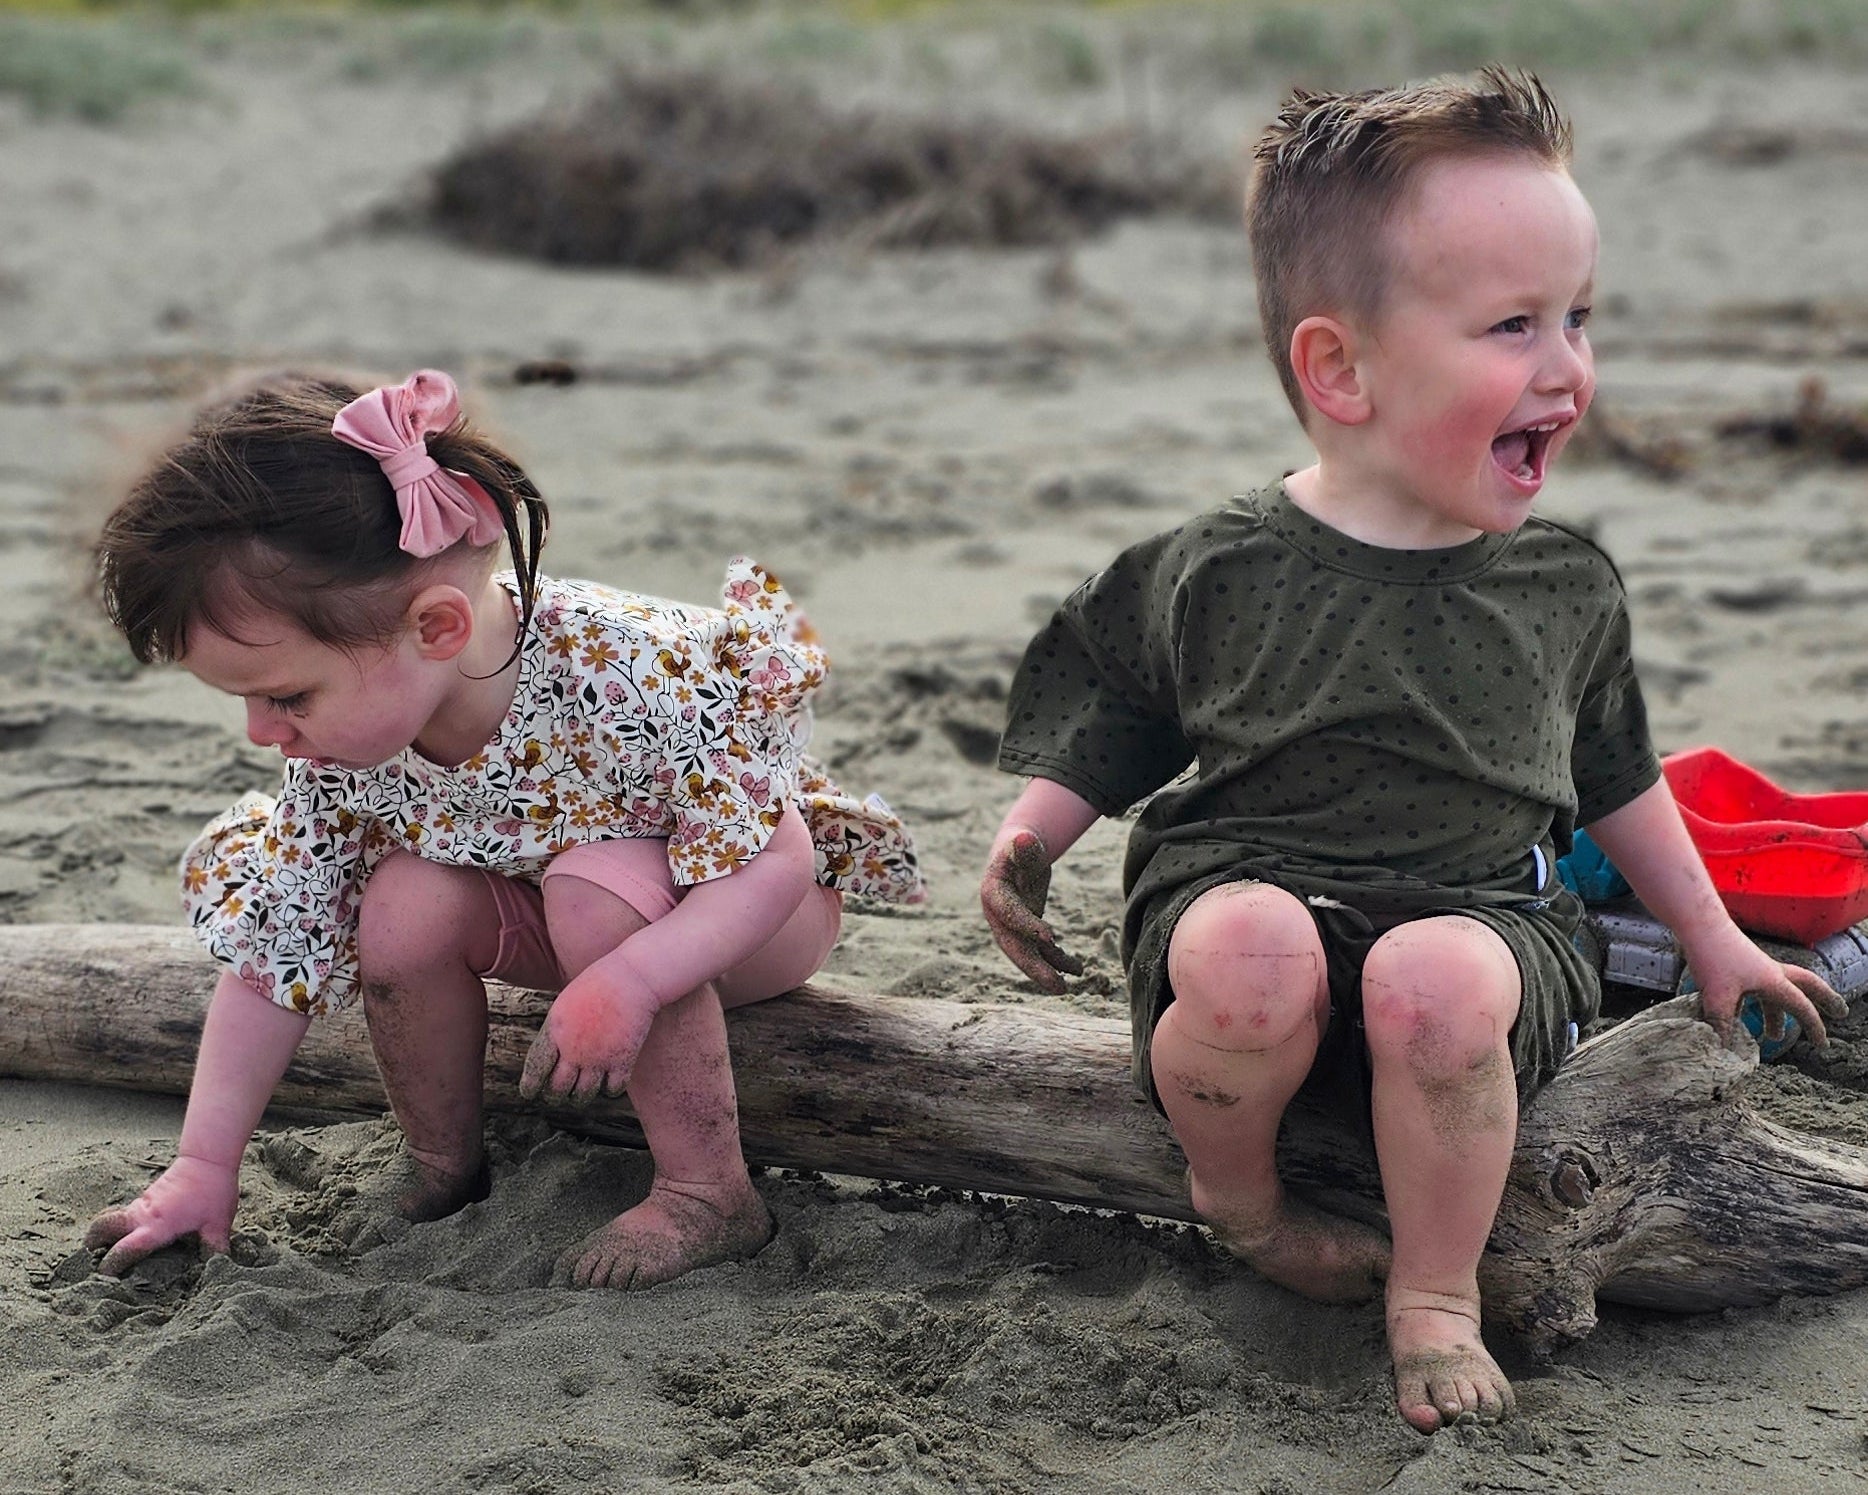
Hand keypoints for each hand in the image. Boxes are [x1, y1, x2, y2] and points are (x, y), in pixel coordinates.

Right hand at [84, 1154, 239, 1275]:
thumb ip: (214, 1249)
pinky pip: (126, 1212)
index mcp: (156, 1227)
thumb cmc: (212, 1191)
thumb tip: (218, 1270)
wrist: (208, 1158)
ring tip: (106, 1250)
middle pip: (101, 1228)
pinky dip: (122, 1223)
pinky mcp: (147, 1196)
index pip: (123, 1250)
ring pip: (112, 1218)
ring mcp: (141, 1203)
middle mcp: (142, 1215)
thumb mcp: (218, 1225)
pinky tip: (134, 1233)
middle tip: (91, 1260)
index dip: (111, 1266)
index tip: (104, 1280)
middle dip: (92, 1244)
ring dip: (105, 1233)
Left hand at [520, 958, 660, 1102]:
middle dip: (555, 1096)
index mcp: (555, 1031)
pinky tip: (608, 1082)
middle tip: (557, 1095)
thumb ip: (557, 1031)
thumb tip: (554, 1053)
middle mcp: (573, 1050)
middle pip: (557, 1089)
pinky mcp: (622, 1061)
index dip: (531, 1086)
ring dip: (580, 1097)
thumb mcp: (566, 1004)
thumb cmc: (599, 983)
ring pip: (582, 1096)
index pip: (536, 1068)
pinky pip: (612, 1090)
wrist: (632, 977)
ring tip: (580, 1094)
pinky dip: (609, 1090)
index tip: (530, 1092)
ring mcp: (598, 1058)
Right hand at [980, 827, 1084, 993]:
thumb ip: (1024, 846)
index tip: (1050, 935)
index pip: (1009, 912)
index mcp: (993, 893)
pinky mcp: (1026, 930)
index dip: (1026, 925)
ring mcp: (1012, 926)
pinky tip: (1077, 969)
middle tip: (1057, 986)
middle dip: (1034, 966)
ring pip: (1027, 953)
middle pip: (1014, 944)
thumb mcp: (1023, 844)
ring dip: (1045, 971)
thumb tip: (1023, 838)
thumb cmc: (1022, 846)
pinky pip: (1041, 950)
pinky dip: (1058, 960)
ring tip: (1065, 989)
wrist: (1018, 854)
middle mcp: (998, 915)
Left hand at [1685, 924, 1848, 1051]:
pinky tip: (1739, 1015)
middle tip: (1840, 1012)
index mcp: (1774, 981)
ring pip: (1778, 990)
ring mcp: (1757, 966)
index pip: (1802, 1008)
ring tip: (1772, 1035)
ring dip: (1778, 1013)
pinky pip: (1757, 987)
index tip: (1822, 1045)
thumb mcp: (1717, 997)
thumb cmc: (1713, 957)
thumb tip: (1724, 1052)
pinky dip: (1756, 1003)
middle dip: (1825, 999)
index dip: (1814, 1028)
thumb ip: (1722, 1025)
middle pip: (1808, 984)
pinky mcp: (1740, 963)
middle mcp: (1771, 972)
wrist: (1699, 925)